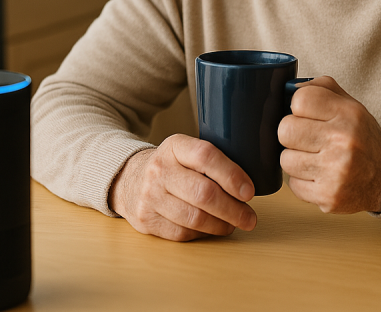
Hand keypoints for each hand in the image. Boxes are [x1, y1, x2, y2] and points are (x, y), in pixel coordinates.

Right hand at [109, 134, 256, 240]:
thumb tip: (251, 182)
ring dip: (222, 225)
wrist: (129, 179)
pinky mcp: (146, 220)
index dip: (232, 174)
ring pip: (195, 217)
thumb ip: (212, 159)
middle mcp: (159, 169)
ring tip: (234, 224)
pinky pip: (182, 232)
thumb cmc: (171, 166)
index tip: (249, 191)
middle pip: (204, 193)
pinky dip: (203, 233)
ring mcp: (150, 196)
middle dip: (233, 209)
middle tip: (250, 217)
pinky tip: (212, 228)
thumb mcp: (185, 150)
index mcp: (174, 146)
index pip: (206, 156)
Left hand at [278, 76, 380, 213]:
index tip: (306, 114)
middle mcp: (343, 141)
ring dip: (296, 159)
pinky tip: (319, 176)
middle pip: (285, 130)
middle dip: (292, 134)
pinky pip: (293, 184)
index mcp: (349, 114)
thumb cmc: (361, 137)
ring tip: (314, 158)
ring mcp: (336, 171)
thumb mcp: (350, 105)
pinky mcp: (329, 196)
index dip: (298, 107)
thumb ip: (321, 89)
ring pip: (285, 159)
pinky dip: (302, 181)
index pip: (300, 100)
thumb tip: (289, 89)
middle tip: (307, 138)